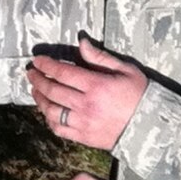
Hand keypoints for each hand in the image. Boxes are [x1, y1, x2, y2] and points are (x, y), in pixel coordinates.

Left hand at [29, 35, 146, 148]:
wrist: (149, 126)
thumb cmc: (138, 94)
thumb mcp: (124, 69)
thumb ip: (100, 57)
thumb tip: (81, 43)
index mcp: (96, 85)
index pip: (63, 72)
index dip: (47, 65)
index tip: (37, 60)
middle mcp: (85, 104)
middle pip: (53, 90)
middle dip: (38, 80)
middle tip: (31, 73)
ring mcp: (83, 123)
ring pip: (52, 111)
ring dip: (40, 99)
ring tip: (35, 91)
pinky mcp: (83, 137)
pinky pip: (59, 129)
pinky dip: (49, 120)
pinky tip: (47, 112)